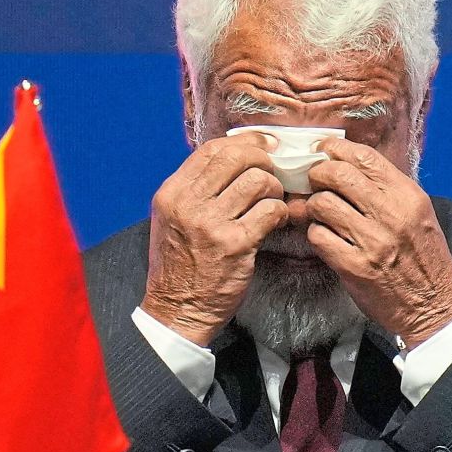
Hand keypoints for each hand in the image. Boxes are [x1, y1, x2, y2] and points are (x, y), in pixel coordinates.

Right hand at [142, 132, 287, 345]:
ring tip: (273, 202)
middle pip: (236, 158)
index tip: (264, 145)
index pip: (211, 150)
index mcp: (172, 193)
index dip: (244, 142)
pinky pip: (270, 211)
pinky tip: (277, 221)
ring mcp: (211, 224)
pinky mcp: (236, 245)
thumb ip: (196, 190)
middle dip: (263, 161)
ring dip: (274, 189)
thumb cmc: (179, 265)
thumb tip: (232, 160)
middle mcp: (188, 204)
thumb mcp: (172, 219)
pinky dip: (280, 212)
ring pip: (258, 181)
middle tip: (273, 174)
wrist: (178, 309)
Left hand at [305, 138, 451, 347]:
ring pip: (322, 204)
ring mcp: (372, 241)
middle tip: (315, 183)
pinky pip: (318, 236)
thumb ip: (388, 190)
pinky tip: (325, 239)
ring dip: (314, 207)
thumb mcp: (419, 214)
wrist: (433, 306)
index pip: (365, 158)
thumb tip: (348, 166)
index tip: (324, 151)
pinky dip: (315, 234)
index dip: (336, 149)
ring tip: (321, 215)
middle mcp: (391, 214)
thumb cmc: (424, 259)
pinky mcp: (354, 266)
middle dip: (318, 175)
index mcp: (408, 196)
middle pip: (338, 175)